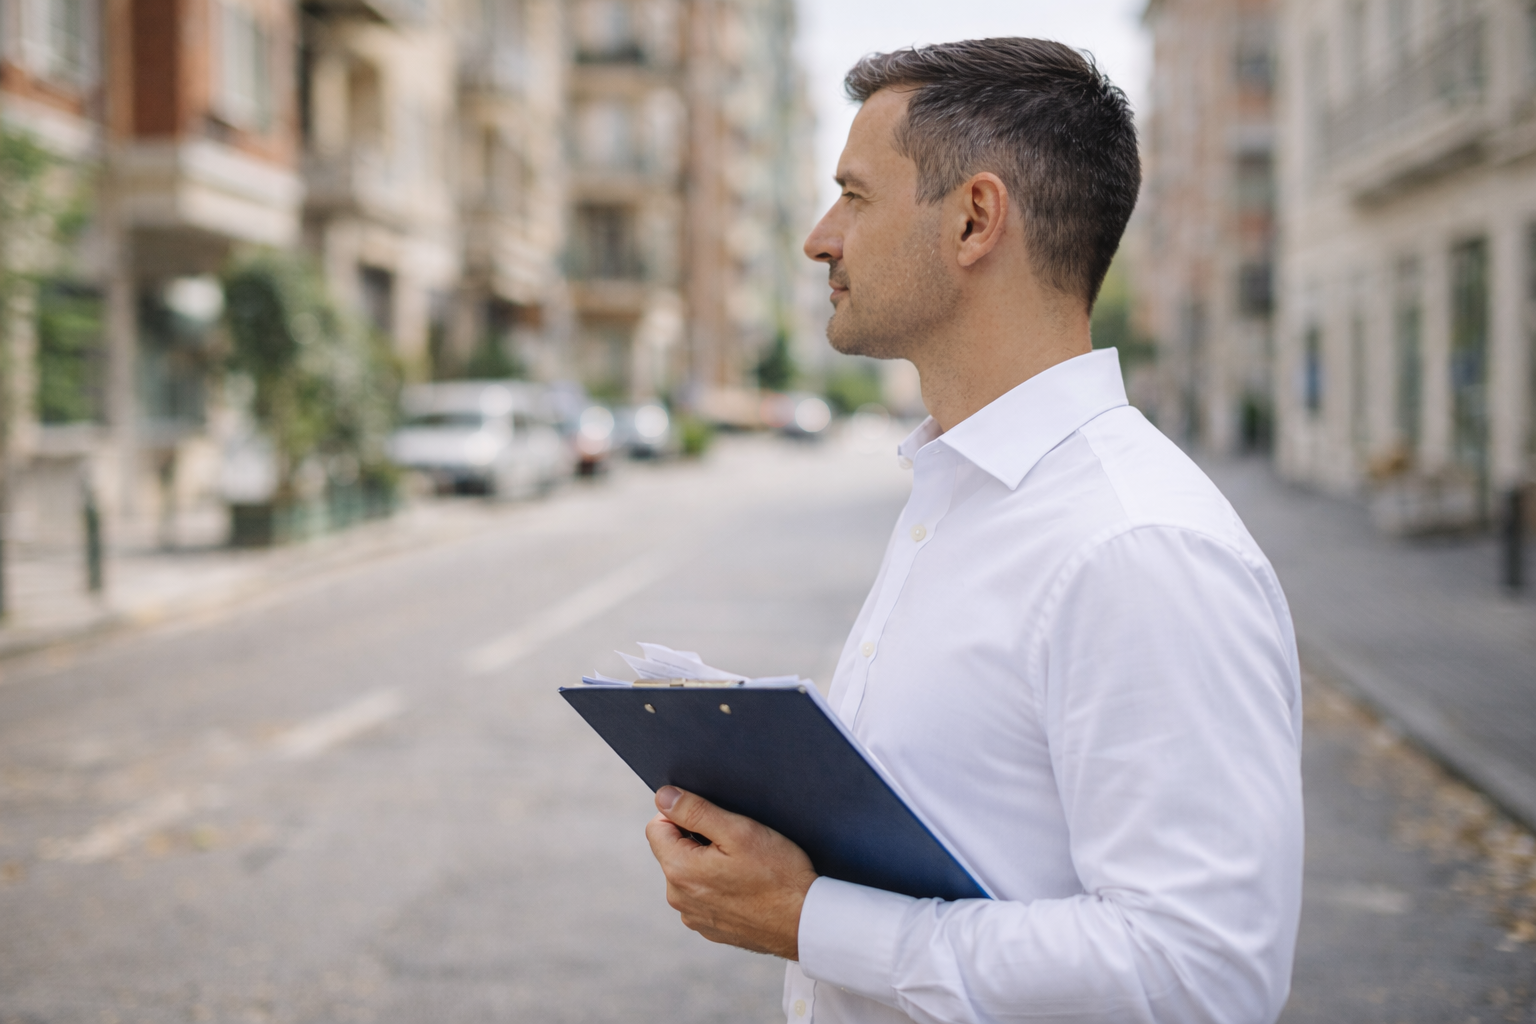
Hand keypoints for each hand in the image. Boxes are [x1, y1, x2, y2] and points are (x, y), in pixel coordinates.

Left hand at [645, 786, 817, 959]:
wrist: (805, 922)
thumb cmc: (777, 874)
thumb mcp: (738, 830)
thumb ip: (695, 811)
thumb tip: (663, 796)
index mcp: (679, 870)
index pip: (656, 827)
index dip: (682, 814)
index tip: (713, 818)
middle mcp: (678, 898)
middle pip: (672, 851)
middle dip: (697, 839)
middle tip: (735, 842)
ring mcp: (693, 916)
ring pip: (689, 874)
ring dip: (707, 863)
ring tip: (744, 865)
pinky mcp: (710, 928)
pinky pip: (702, 896)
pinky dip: (718, 886)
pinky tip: (746, 886)